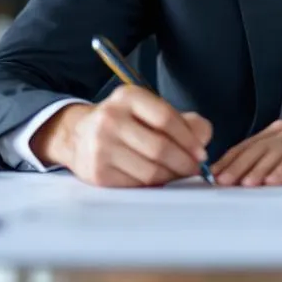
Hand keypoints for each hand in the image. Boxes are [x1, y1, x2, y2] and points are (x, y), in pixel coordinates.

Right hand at [29, 86, 212, 187]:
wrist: (78, 136)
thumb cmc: (124, 123)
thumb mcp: (149, 111)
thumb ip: (184, 120)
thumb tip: (203, 138)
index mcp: (127, 97)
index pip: (165, 118)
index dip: (188, 139)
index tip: (201, 153)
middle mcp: (110, 118)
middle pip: (160, 147)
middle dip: (184, 162)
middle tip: (194, 168)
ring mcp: (101, 146)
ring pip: (151, 170)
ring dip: (172, 176)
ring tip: (177, 174)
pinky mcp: (98, 173)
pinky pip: (137, 184)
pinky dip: (153, 184)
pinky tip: (157, 178)